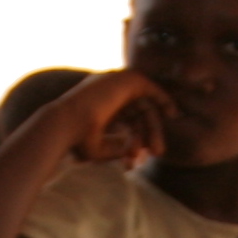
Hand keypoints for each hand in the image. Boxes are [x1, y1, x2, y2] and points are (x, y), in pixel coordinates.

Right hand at [26, 70, 174, 167]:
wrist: (66, 126)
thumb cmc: (77, 140)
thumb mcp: (99, 148)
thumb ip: (117, 147)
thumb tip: (136, 154)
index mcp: (98, 104)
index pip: (126, 119)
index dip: (136, 137)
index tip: (138, 157)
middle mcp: (106, 91)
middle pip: (137, 112)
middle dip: (148, 134)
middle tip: (156, 154)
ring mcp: (115, 82)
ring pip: (144, 106)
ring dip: (153, 128)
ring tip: (157, 151)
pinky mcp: (125, 79)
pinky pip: (151, 88)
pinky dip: (163, 99)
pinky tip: (172, 114)